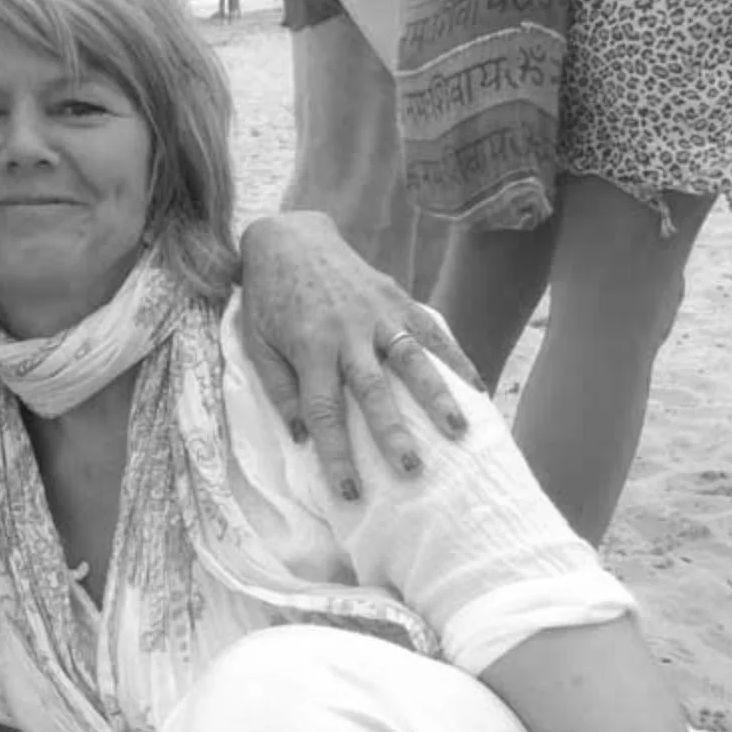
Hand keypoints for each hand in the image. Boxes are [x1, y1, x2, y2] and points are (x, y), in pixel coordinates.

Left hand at [236, 212, 484, 499]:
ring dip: (436, 397)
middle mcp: (347, 333)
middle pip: (373, 391)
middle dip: (393, 433)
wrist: (289, 239)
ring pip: (412, 360)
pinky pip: (431, 330)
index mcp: (308, 348)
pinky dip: (455, 358)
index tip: (350, 492)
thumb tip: (302, 437)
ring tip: (458, 431)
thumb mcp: (255, 343)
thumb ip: (278, 389)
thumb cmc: (268, 298)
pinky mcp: (397, 297)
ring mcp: (377, 313)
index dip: (336, 454)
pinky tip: (477, 388)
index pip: (324, 412)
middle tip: (412, 470)